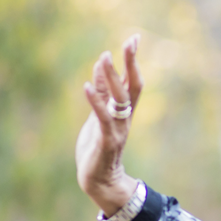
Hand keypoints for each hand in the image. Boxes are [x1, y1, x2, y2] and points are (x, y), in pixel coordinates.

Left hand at [76, 34, 143, 215]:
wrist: (100, 181)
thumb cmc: (98, 149)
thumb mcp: (98, 117)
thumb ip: (101, 95)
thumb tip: (101, 68)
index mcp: (124, 112)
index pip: (133, 82)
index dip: (133, 61)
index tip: (134, 39)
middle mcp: (125, 118)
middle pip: (133, 87)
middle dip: (132, 63)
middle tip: (130, 41)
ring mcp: (117, 129)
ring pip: (119, 100)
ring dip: (112, 78)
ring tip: (104, 57)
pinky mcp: (105, 141)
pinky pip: (102, 118)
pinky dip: (95, 101)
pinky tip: (86, 86)